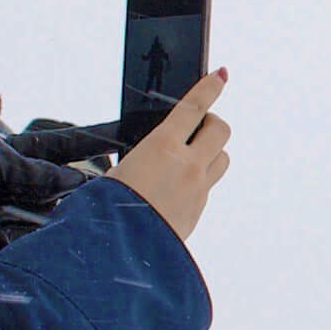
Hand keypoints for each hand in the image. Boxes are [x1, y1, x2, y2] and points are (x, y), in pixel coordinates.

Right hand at [106, 70, 231, 242]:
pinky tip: (176, 187)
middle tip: (197, 127)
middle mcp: (188, 166)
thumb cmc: (108, 209)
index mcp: (162, 148)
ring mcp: (198, 189)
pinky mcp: (199, 210)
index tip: (221, 75)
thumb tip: (156, 155)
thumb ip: (146, 156)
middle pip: (221, 130)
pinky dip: (198, 179)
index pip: (195, 107)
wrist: (120, 254)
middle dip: (212, 122)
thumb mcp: (118, 171)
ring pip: (222, 158)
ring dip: (211, 151)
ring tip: (189, 156)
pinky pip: (208, 185)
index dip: (210, 87)